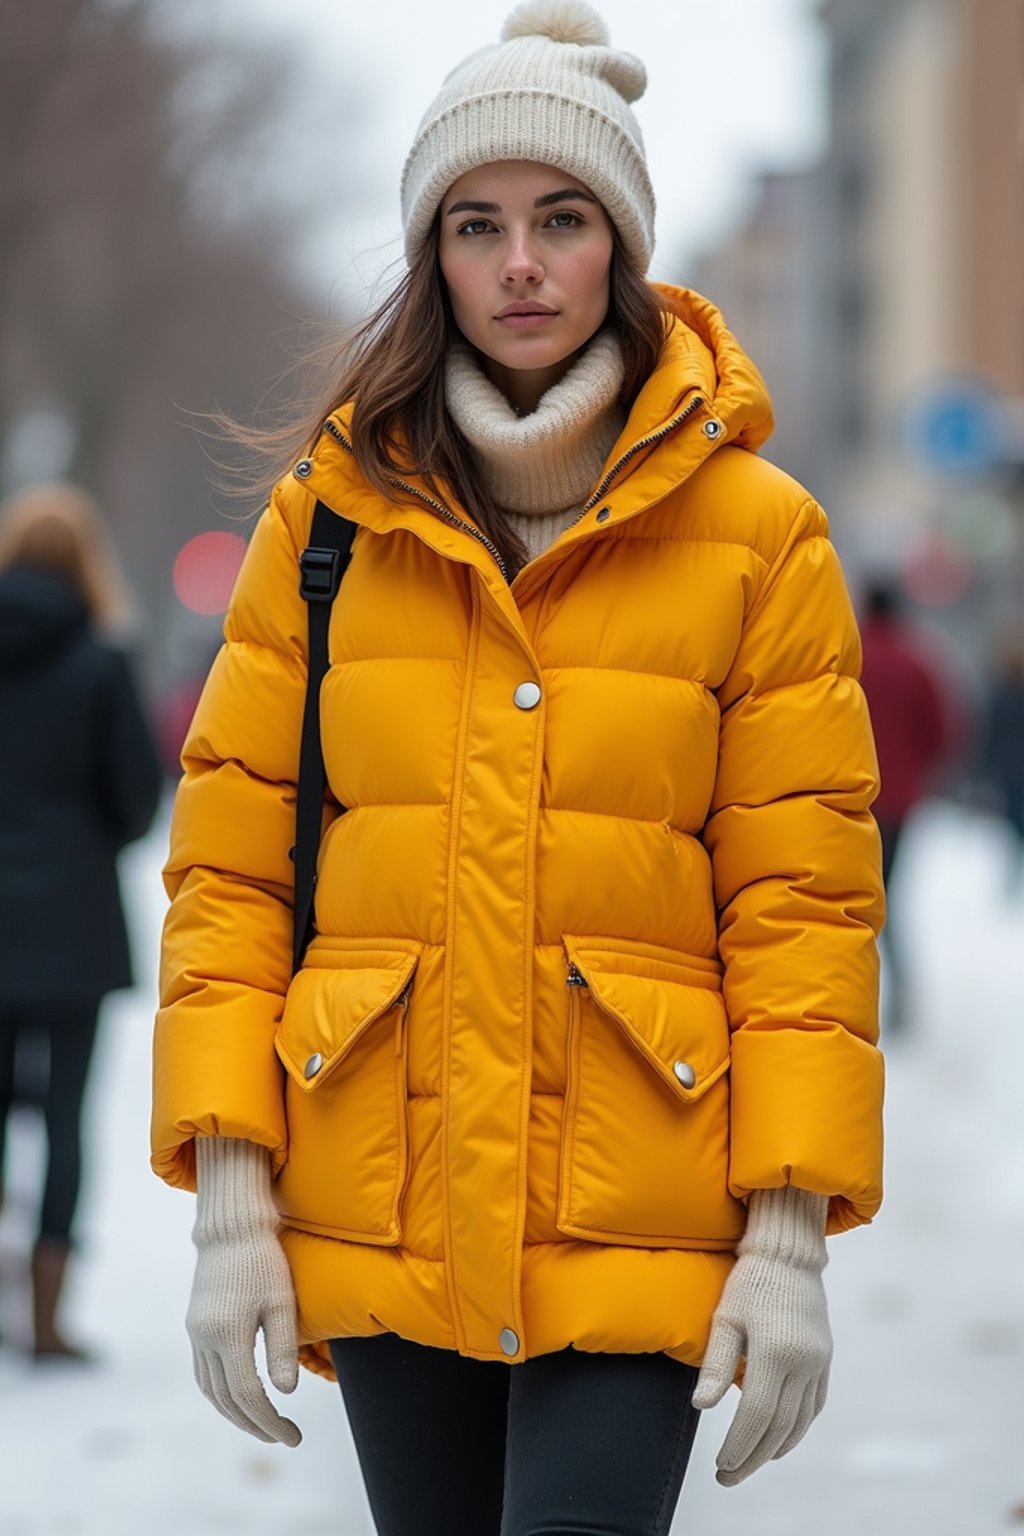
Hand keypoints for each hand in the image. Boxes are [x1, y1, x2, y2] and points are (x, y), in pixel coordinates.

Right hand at [187, 1136, 300, 1446]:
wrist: (230, 1227)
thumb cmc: (263, 1259)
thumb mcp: (281, 1302)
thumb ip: (282, 1349)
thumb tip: (286, 1393)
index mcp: (227, 1334)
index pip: (249, 1395)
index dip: (271, 1421)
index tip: (294, 1436)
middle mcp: (204, 1339)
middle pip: (227, 1400)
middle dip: (255, 1425)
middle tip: (283, 1437)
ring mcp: (195, 1333)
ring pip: (211, 1391)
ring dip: (235, 1414)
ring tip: (263, 1424)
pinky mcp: (194, 1325)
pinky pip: (204, 1374)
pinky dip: (221, 1394)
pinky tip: (239, 1398)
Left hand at [692, 1187, 830, 1484]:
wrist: (788, 1255)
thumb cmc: (749, 1282)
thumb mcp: (725, 1318)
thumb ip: (716, 1364)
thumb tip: (701, 1405)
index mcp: (775, 1351)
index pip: (756, 1416)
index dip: (738, 1446)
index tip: (720, 1466)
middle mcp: (803, 1362)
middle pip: (778, 1427)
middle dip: (752, 1457)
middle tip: (727, 1476)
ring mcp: (818, 1362)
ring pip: (799, 1422)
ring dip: (774, 1449)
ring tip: (749, 1463)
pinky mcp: (825, 1359)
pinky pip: (814, 1406)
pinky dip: (797, 1429)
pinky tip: (780, 1440)